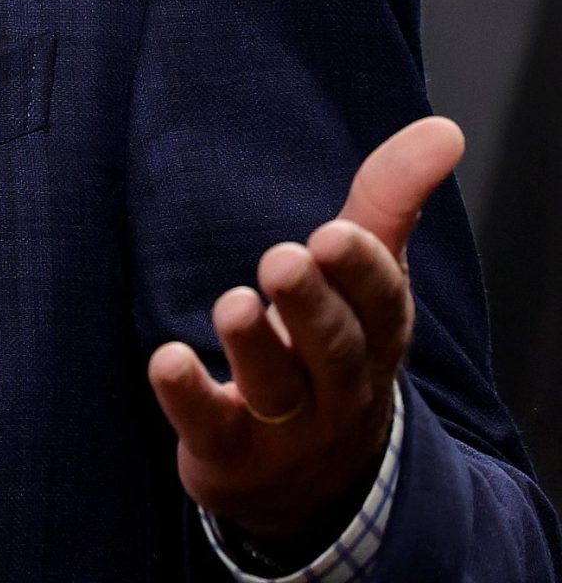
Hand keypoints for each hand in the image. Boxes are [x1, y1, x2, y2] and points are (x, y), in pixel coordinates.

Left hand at [148, 116, 463, 551]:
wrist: (312, 481)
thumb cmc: (335, 349)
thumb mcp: (364, 279)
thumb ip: (388, 201)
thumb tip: (444, 129)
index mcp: (375, 338)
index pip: (381, 306)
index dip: (361, 272)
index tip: (333, 233)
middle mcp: (340, 387)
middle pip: (334, 348)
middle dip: (311, 304)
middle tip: (282, 257)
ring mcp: (288, 428)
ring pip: (277, 388)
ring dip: (255, 345)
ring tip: (233, 303)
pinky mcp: (231, 454)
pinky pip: (212, 428)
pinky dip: (189, 397)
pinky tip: (167, 360)